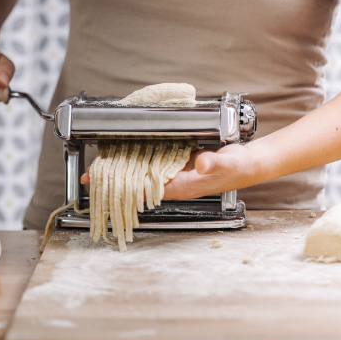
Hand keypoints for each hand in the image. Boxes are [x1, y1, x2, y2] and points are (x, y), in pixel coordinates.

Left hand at [79, 144, 256, 199]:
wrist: (251, 163)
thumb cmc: (240, 166)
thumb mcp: (228, 163)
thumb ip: (214, 163)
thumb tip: (200, 164)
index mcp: (181, 186)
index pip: (145, 189)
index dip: (122, 187)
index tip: (100, 183)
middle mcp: (175, 182)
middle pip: (139, 183)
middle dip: (115, 179)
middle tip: (89, 173)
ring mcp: (175, 173)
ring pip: (144, 173)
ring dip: (124, 169)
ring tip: (100, 164)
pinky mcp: (178, 162)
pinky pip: (153, 162)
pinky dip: (138, 157)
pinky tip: (126, 150)